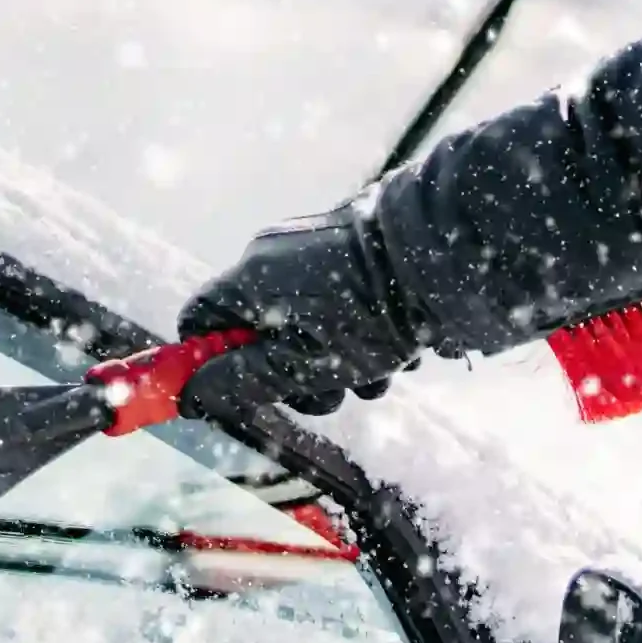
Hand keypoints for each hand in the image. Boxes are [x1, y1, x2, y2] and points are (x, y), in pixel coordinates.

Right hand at [177, 202, 429, 418]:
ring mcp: (315, 248)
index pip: (198, 321)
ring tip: (377, 374)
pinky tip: (399, 347)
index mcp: (249, 279)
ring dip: (336, 364)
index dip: (211, 363)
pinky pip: (340, 305)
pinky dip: (363, 334)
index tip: (244, 391)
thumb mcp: (302, 365)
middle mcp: (273, 256)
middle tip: (329, 394)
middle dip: (291, 376)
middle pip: (257, 333)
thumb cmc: (370, 315)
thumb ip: (242, 382)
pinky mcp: (355, 249)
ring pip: (306, 326)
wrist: (449, 256)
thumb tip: (191, 394)